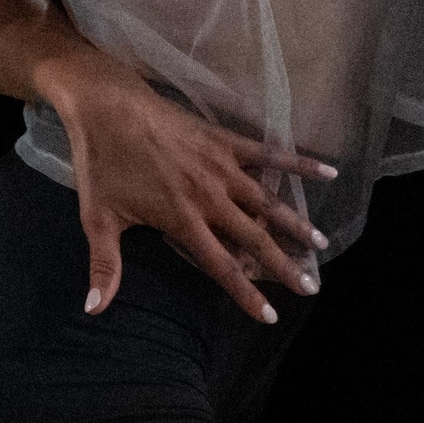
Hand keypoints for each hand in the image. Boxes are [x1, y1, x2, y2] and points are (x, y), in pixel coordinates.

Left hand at [39, 49, 336, 320]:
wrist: (106, 107)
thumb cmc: (101, 165)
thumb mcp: (98, 219)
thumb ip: (105, 267)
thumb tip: (94, 310)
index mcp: (182, 219)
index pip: (222, 265)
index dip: (246, 293)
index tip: (269, 316)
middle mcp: (210, 196)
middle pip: (256, 238)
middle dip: (284, 265)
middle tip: (310, 287)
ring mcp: (221, 166)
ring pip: (269, 201)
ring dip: (296, 223)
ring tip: (320, 244)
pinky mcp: (225, 140)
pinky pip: (269, 154)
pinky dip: (299, 162)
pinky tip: (329, 171)